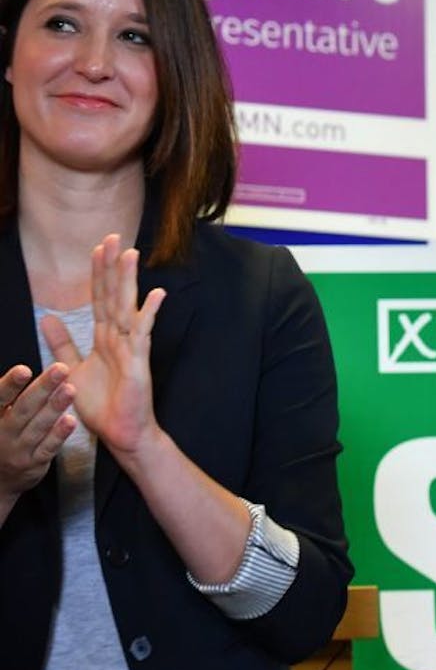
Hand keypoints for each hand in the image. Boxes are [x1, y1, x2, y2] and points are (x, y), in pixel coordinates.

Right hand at [0, 361, 75, 507]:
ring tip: (70, 390)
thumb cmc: (1, 435)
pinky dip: (58, 435)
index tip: (23, 370)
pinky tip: (70, 421)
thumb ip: (7, 395)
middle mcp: (1, 433)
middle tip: (61, 370)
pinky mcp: (33, 464)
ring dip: (55, 408)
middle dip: (43, 388)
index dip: (10, 385)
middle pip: (23, 409)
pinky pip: (47, 448)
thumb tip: (23, 368)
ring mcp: (17, 450)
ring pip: (37, 427)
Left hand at [42, 235, 165, 462]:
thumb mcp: (71, 369)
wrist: (121, 432)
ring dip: (128, 281)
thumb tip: (46, 317)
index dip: (97, 273)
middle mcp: (119, 336)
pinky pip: (142, 333)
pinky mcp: (139, 361)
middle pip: (113, 295)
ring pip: (126, 307)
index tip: (97, 247)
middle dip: (111, 266)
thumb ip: (62, 343)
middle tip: (112, 237)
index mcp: (104, 337)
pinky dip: (148, 313)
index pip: (99, 298)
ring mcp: (131, 347)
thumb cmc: (101, 405)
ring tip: (129, 254)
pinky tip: (156, 294)